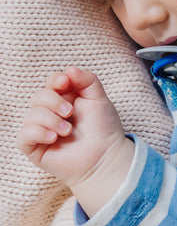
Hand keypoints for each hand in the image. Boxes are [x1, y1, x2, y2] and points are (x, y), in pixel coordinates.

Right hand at [17, 66, 133, 214]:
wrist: (104, 157)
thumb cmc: (102, 128)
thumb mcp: (99, 98)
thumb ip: (87, 79)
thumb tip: (68, 68)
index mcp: (65, 98)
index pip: (52, 82)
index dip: (56, 80)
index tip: (65, 82)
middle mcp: (50, 112)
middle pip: (38, 95)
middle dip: (54, 101)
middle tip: (70, 112)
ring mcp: (41, 129)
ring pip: (31, 114)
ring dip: (51, 120)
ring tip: (68, 131)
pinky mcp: (34, 147)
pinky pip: (24, 135)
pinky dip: (39, 133)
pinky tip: (54, 138)